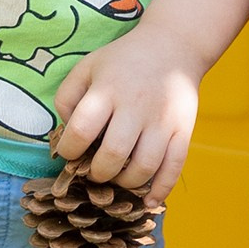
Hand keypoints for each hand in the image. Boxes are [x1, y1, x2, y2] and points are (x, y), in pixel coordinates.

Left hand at [50, 26, 202, 199]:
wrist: (174, 46)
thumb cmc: (123, 60)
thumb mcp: (88, 66)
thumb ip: (68, 97)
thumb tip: (65, 132)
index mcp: (107, 89)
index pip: (81, 131)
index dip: (69, 151)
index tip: (70, 154)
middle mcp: (135, 106)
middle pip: (113, 155)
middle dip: (98, 173)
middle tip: (94, 171)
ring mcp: (162, 120)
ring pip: (144, 167)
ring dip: (125, 182)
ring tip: (117, 178)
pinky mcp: (183, 130)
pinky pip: (174, 167)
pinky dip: (161, 190)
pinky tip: (149, 201)